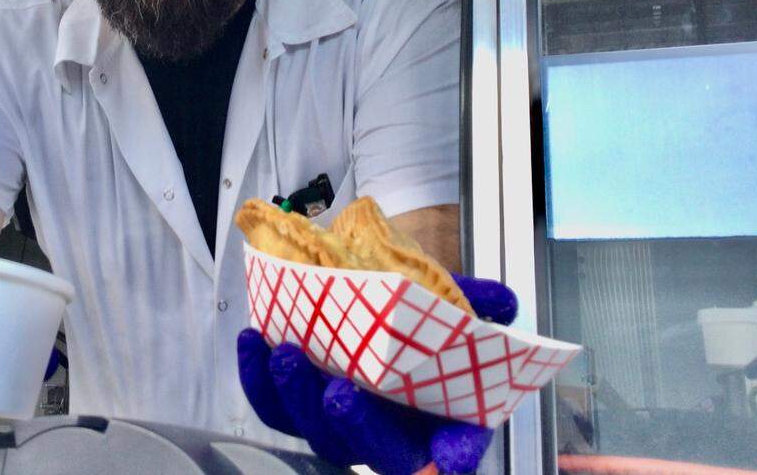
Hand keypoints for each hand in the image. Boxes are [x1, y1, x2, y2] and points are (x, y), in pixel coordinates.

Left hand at [238, 273, 517, 474]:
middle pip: (370, 450)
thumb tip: (502, 302)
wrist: (373, 307)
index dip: (451, 454)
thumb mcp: (450, 307)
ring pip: (314, 429)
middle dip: (355, 426)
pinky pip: (272, 405)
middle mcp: (386, 434)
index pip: (449, 452)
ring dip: (296, 396)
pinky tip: (254, 341)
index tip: (449, 454)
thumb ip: (474, 305)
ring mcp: (337, 423)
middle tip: (343, 393)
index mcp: (436, 421)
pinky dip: (258, 377)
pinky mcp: (296, 402)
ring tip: (286, 356)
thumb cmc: (416, 321)